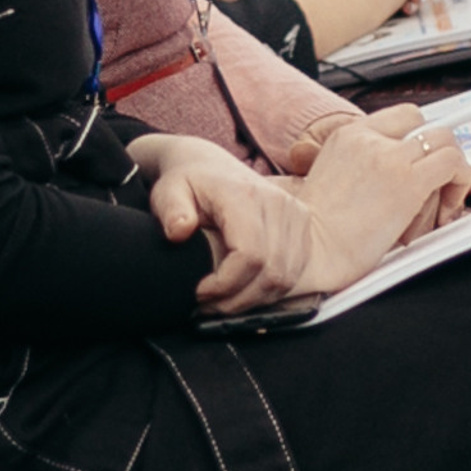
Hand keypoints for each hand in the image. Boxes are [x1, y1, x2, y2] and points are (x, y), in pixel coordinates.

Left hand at [131, 133, 315, 311]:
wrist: (209, 165)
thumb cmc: (186, 182)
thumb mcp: (167, 191)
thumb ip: (170, 210)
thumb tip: (179, 230)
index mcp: (245, 195)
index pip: (250, 255)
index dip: (226, 284)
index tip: (199, 291)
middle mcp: (278, 203)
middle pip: (271, 272)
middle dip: (238, 299)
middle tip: (209, 305)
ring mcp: (296, 214)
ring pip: (285, 277)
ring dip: (254, 299)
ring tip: (224, 301)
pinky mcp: (302, 226)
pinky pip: (294, 272)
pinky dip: (269, 290)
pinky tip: (244, 291)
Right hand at [280, 107, 469, 292]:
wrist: (305, 247)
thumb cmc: (312, 231)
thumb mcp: (328, 182)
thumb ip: (358, 171)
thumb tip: (384, 185)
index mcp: (347, 136)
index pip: (401, 117)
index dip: (421, 139)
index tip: (427, 160)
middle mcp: (369, 139)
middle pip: (426, 126)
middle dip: (441, 152)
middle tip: (442, 183)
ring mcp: (390, 158)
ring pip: (445, 141)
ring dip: (454, 170)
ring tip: (446, 200)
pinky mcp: (408, 181)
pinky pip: (452, 164)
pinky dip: (460, 182)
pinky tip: (448, 207)